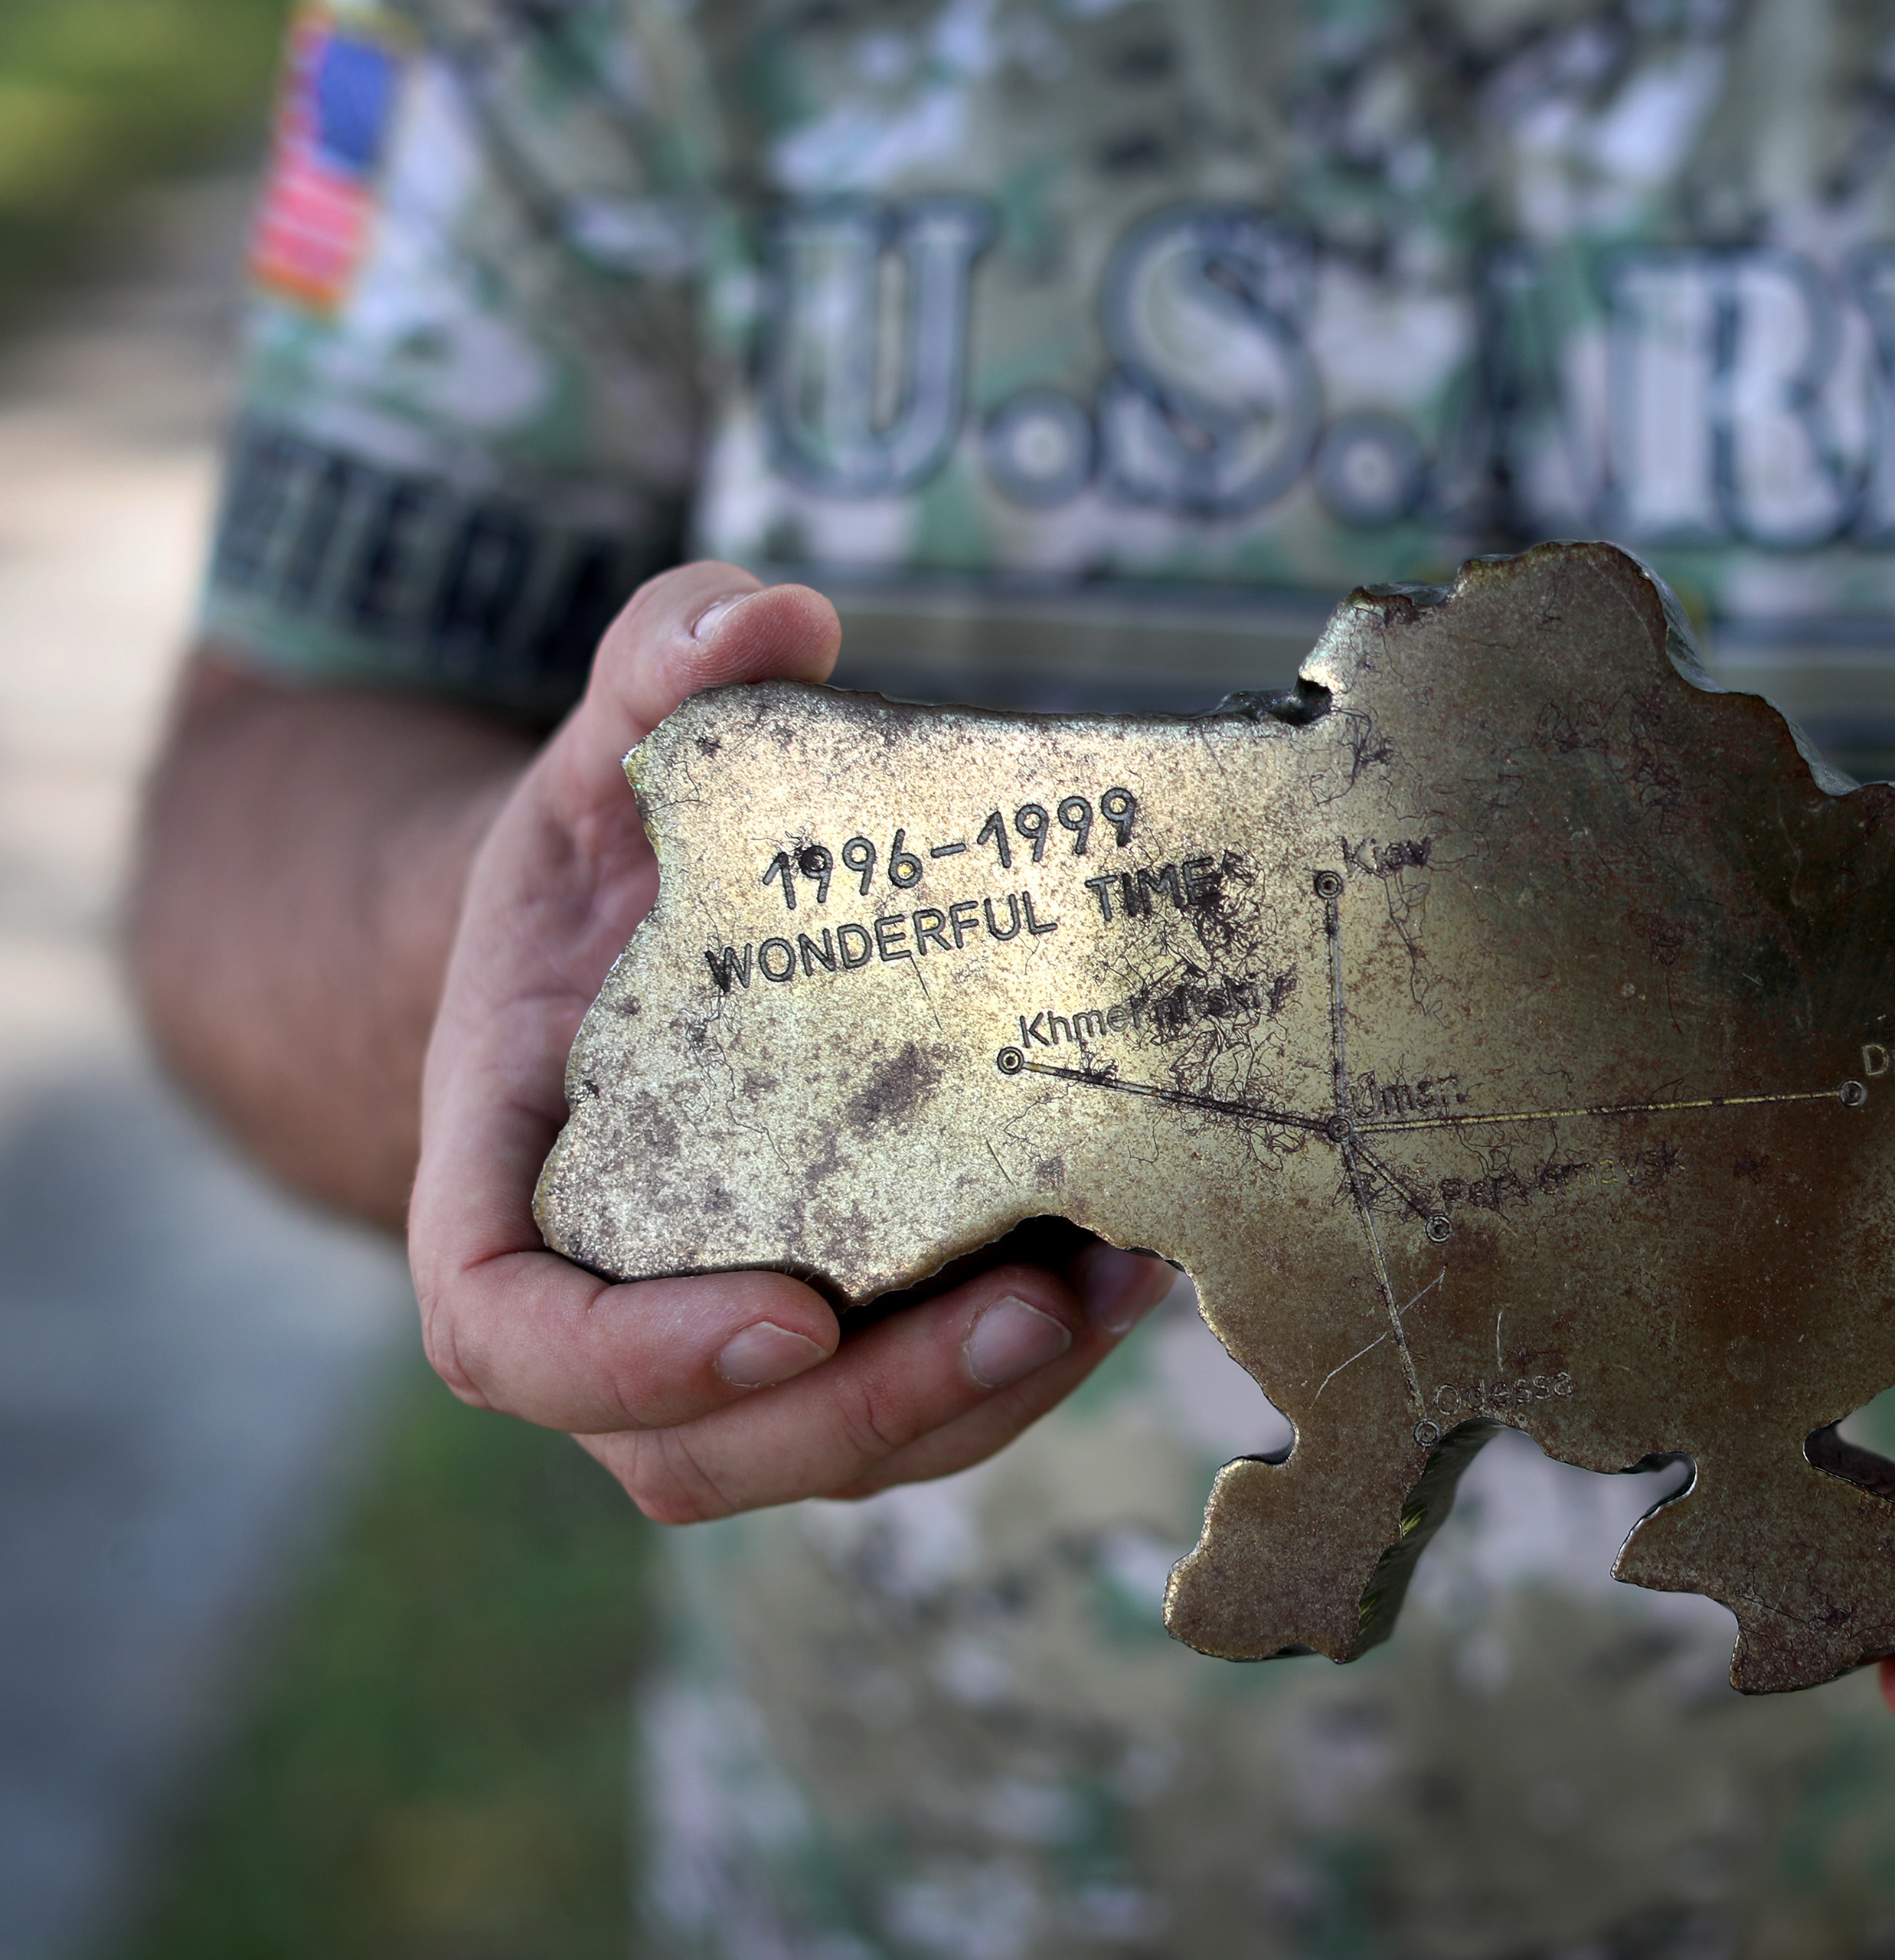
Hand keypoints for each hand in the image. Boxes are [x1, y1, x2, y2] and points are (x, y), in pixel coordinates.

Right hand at [406, 564, 1174, 1520]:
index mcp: (505, 1186)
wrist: (626, 950)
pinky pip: (921, 1409)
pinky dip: (1026, 1367)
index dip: (633, 1364)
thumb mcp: (602, 752)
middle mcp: (609, 1299)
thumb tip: (769, 616)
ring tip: (1119, 1284)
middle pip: (703, 1447)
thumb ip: (655, 671)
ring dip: (982, 1403)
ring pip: (838, 1453)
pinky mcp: (845, 1341)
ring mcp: (728, 1344)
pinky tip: (1132, 1263)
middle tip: (1032, 1308)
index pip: (510, 1338)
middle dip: (874, 1405)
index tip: (789, 1317)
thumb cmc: (598, 865)